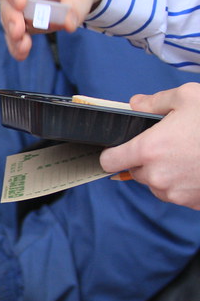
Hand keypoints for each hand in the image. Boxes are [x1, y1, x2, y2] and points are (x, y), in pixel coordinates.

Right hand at [0, 0, 108, 60]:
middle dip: (11, 16)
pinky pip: (19, 30)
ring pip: (10, 16)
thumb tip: (69, 24)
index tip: (21, 3)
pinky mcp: (26, 16)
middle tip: (18, 31)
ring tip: (23, 47)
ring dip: (14, 33)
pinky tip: (22, 53)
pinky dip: (19, 42)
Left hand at [98, 83, 199, 208]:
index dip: (113, 152)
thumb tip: (134, 104)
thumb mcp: (187, 97)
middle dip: (146, 160)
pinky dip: (183, 183)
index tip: (121, 147)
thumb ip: (155, 101)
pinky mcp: (191, 203)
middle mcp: (157, 175)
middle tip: (170, 145)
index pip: (109, 160)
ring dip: (165, 173)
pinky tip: (198, 167)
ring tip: (189, 155)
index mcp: (148, 150)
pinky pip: (177, 194)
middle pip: (135, 171)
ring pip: (156, 184)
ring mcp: (174, 193)